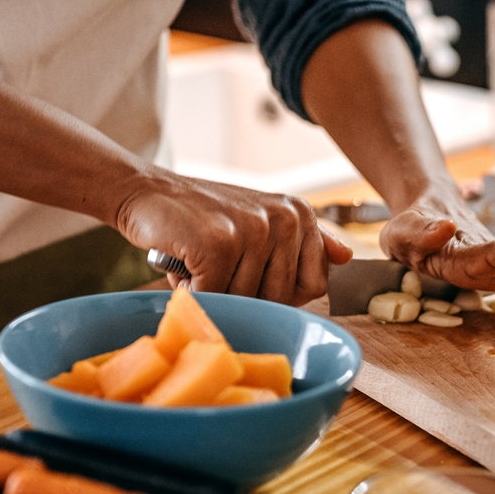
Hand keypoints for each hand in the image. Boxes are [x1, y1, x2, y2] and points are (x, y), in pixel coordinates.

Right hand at [114, 169, 350, 303]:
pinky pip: (217, 298)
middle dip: (245, 296)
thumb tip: (348, 257)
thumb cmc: (203, 215)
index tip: (251, 277)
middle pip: (281, 298)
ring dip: (217, 294)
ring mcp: (254, 229)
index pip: (314, 285)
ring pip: (248, 301)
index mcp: (300, 214)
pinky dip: (194, 293)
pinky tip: (186, 266)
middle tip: (219, 268)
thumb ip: (306, 240)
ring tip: (201, 262)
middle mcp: (284, 218)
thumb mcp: (262, 220)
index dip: (280, 294)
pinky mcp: (220, 244)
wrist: (146, 192)